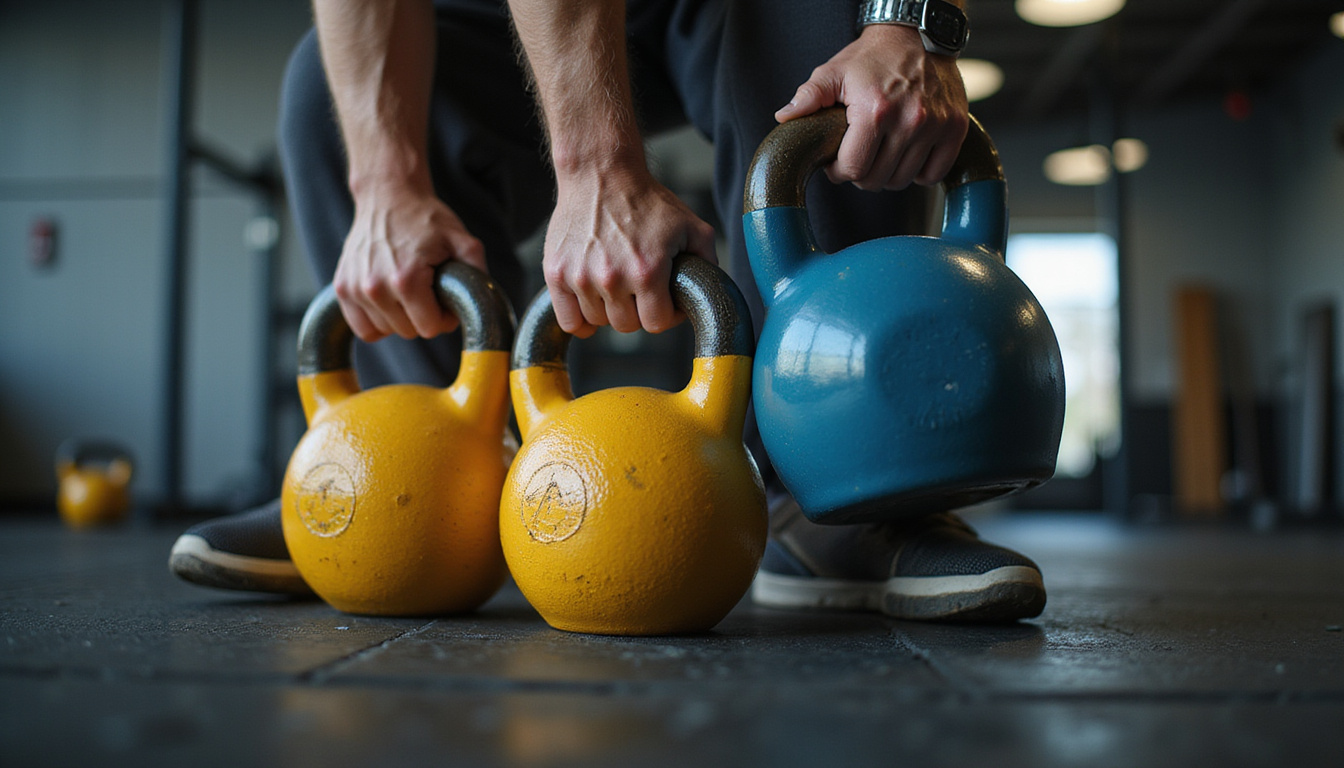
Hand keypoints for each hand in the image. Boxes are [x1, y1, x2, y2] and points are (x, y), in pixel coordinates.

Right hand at [332, 181, 487, 341]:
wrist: (388, 195)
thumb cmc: (425, 218)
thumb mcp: (461, 240)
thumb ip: (477, 271)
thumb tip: (482, 303)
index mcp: (406, 280)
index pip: (430, 328)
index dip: (444, 317)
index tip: (444, 299)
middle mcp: (375, 288)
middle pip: (409, 332)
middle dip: (423, 316)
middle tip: (428, 291)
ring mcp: (354, 288)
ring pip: (386, 331)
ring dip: (400, 317)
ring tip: (407, 289)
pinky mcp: (342, 288)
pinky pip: (362, 328)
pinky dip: (377, 321)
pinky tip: (388, 301)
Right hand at [543, 166, 716, 337]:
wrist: (599, 173)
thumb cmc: (644, 199)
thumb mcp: (690, 224)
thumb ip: (707, 260)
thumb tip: (709, 291)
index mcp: (646, 271)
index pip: (657, 323)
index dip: (667, 315)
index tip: (666, 301)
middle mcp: (611, 278)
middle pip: (627, 326)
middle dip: (638, 311)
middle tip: (640, 289)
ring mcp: (580, 276)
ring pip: (598, 322)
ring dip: (610, 309)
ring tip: (617, 284)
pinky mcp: (556, 273)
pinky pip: (569, 320)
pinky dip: (581, 319)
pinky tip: (593, 303)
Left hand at [776, 24, 968, 190]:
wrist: (917, 34)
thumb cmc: (872, 57)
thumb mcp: (834, 71)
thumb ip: (809, 96)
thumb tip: (784, 117)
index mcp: (875, 110)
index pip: (853, 168)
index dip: (839, 171)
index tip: (837, 162)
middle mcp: (909, 120)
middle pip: (877, 179)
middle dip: (862, 173)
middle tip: (859, 156)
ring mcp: (936, 125)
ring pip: (904, 180)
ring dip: (888, 174)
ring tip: (881, 154)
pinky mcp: (955, 128)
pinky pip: (934, 174)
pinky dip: (919, 172)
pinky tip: (907, 155)